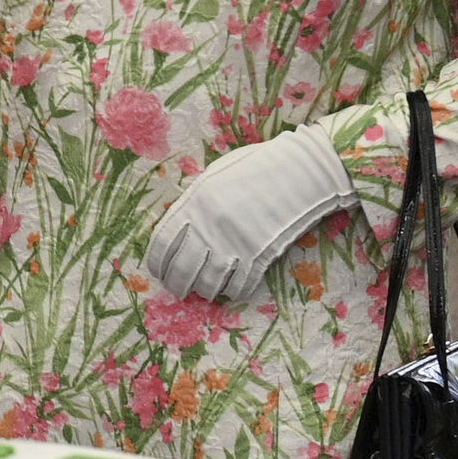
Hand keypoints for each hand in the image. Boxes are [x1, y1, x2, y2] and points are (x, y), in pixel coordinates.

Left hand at [142, 125, 356, 299]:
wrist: (300, 171)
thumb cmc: (258, 167)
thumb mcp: (215, 176)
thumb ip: (196, 201)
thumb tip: (182, 225)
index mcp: (194, 204)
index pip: (163, 244)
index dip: (157, 264)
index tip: (159, 273)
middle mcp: (209, 227)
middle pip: (182, 269)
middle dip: (177, 284)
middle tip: (178, 290)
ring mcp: (234, 243)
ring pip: (209, 283)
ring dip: (204, 291)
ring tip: (204, 292)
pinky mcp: (260, 256)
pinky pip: (240, 285)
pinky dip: (233, 291)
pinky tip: (231, 289)